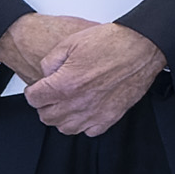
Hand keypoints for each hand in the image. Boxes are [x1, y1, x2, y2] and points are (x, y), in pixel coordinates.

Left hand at [1, 13, 163, 134]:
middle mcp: (79, 103)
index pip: (34, 99)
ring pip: (66, 128)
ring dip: (62, 117)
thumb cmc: (111, 42)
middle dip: (44, 106)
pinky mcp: (111, 116)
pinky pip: (90, 131)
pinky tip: (85, 110)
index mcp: (65, 84)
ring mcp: (95, 113)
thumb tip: (46, 72)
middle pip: (47, 117)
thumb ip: (51, 61)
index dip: (33, 91)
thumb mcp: (71, 42)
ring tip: (66, 104)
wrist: (141, 47)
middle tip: (50, 96)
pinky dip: (84, 124)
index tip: (37, 88)